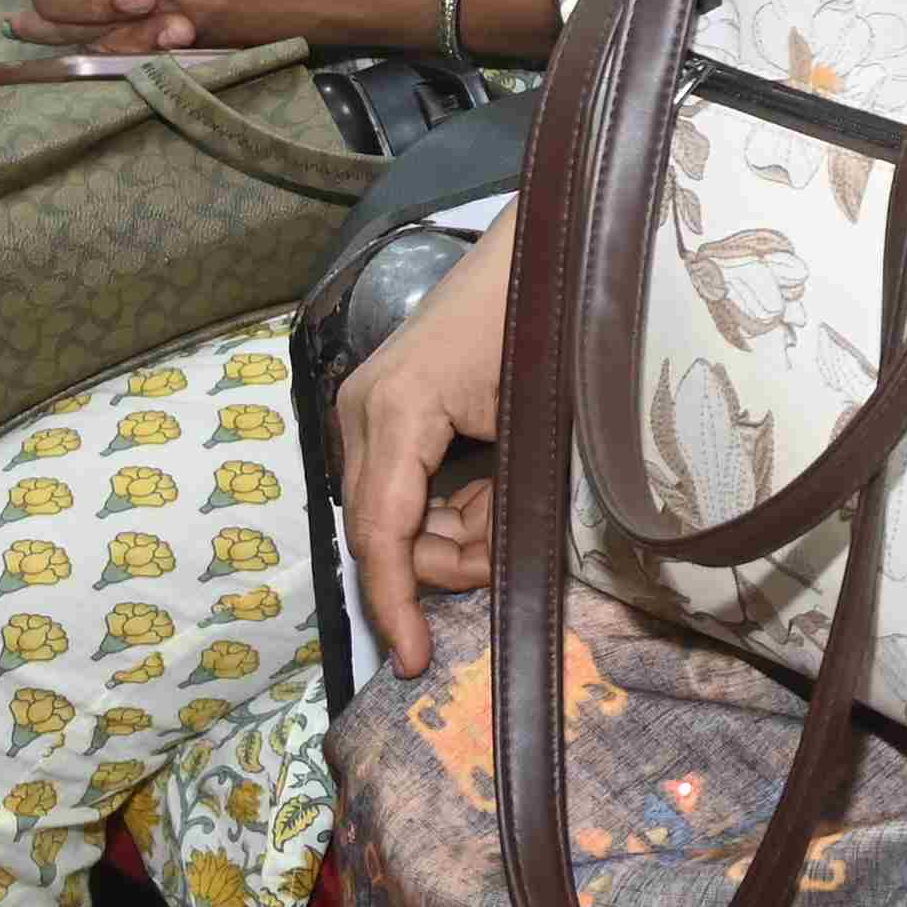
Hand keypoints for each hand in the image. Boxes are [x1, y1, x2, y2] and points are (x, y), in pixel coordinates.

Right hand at [338, 214, 515, 680]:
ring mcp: (366, 407)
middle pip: (383, 532)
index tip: (412, 661)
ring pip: (392, 514)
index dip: (397, 604)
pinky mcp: (383, 406)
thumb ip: (503, 498)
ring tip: (506, 511)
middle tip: (503, 560)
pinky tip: (488, 489)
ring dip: (449, 535)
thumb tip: (489, 566)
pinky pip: (402, 485)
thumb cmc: (543, 319)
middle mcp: (362, 411)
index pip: (382, 535)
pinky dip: (445, 505)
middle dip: (442, 565)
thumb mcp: (531, 420)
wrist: (542, 245)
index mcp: (395, 412)